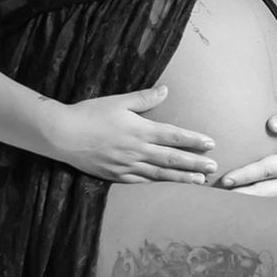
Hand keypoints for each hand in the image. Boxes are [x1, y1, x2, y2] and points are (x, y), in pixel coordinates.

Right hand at [38, 86, 218, 183]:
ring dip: (181, 178)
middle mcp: (137, 150)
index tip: (211, 144)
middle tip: (214, 168)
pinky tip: (168, 186)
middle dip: (195, 163)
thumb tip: (166, 90)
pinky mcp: (115, 176)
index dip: (194, 140)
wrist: (62, 135)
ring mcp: (127, 166)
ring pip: (160, 174)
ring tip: (199, 182)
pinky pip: (141, 182)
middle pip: (172, 159)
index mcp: (140, 130)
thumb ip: (144, 98)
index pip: (174, 136)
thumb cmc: (90, 113)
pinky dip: (157, 184)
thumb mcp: (119, 101)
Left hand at [214, 107, 276, 198]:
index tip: (226, 178)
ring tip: (224, 206)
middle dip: (241, 195)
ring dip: (248, 206)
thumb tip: (272, 124)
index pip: (269, 169)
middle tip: (217, 197)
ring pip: (270, 204)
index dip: (247, 175)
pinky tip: (240, 207)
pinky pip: (275, 207)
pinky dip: (258, 209)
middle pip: (266, 192)